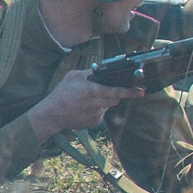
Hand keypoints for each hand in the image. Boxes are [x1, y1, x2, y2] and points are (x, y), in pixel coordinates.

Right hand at [28, 69, 144, 141]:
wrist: (51, 115)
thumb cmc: (61, 94)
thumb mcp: (73, 76)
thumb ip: (90, 72)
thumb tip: (101, 69)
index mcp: (94, 91)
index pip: (118, 91)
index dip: (131, 91)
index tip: (142, 91)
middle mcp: (98, 104)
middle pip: (116, 98)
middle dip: (114, 94)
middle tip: (101, 91)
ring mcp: (97, 114)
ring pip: (108, 105)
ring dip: (104, 101)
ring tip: (87, 100)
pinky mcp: (94, 123)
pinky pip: (102, 113)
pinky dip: (97, 110)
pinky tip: (85, 108)